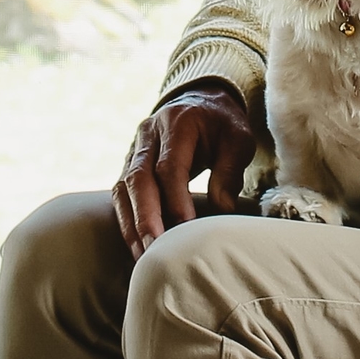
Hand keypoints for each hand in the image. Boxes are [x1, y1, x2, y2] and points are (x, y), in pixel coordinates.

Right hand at [114, 81, 257, 257]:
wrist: (200, 103)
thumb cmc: (222, 125)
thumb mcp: (239, 139)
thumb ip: (231, 170)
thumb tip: (222, 208)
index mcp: (176, 123)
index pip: (169, 166)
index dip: (176, 199)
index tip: (187, 228)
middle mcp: (148, 134)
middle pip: (138, 178)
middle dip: (145, 217)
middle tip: (156, 248)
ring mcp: (134, 149)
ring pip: (123, 188)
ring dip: (131, 223)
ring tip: (142, 255)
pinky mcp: (129, 165)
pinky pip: (120, 194)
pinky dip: (127, 220)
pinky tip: (137, 246)